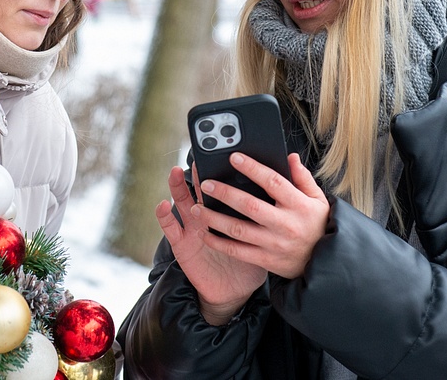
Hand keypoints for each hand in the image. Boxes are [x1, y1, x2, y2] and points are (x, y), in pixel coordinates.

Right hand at [155, 165, 267, 324]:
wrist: (235, 292)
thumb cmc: (251, 259)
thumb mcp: (265, 235)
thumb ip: (271, 211)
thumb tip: (283, 190)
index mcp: (228, 212)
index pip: (225, 186)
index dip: (222, 170)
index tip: (222, 153)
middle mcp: (208, 216)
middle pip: (201, 190)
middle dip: (197, 174)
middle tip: (197, 157)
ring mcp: (193, 229)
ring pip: (183, 204)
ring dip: (177, 188)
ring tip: (175, 172)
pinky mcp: (182, 246)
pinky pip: (171, 230)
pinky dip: (165, 217)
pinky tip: (163, 205)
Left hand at [192, 153, 328, 279]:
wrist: (326, 262)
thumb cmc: (318, 225)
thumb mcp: (318, 199)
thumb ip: (302, 178)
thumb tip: (290, 157)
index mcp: (298, 205)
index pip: (273, 182)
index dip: (253, 169)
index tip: (234, 158)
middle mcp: (285, 224)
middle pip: (250, 206)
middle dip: (225, 193)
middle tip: (206, 184)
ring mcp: (274, 244)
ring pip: (239, 230)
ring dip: (215, 218)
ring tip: (197, 208)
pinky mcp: (266, 260)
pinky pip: (238, 251)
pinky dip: (219, 243)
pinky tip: (205, 233)